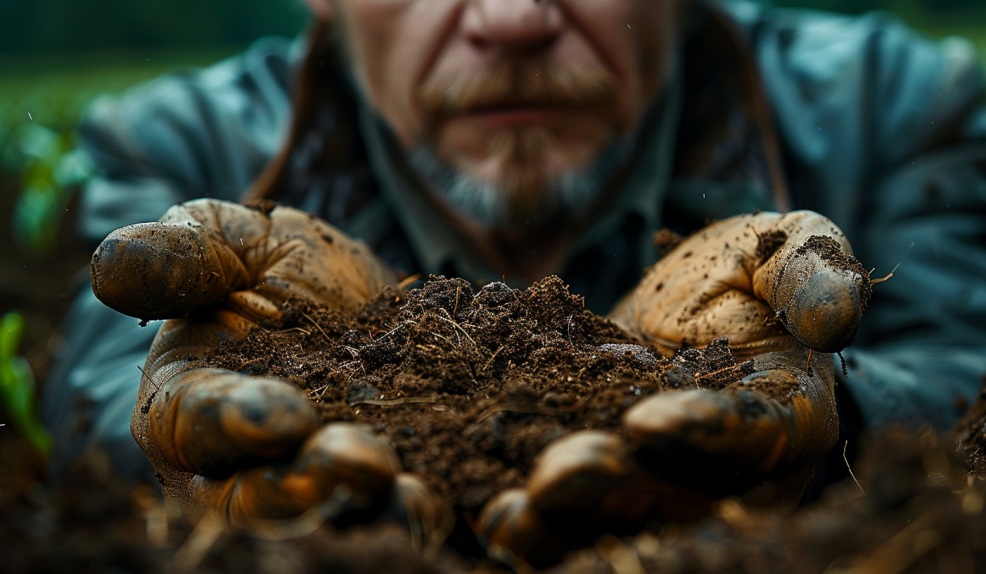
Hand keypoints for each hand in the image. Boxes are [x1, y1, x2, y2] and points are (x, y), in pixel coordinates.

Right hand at [91, 199, 447, 539]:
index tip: (283, 414)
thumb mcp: (229, 239)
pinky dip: (452, 516)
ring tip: (420, 500)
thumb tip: (111, 266)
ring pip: (343, 518)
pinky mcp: (402, 484)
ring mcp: (329, 485)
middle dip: (308, 490)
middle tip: (362, 465)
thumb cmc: (273, 266)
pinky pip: (419, 511)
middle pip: (266, 499)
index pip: (195, 428)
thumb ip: (181, 254)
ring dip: (381, 515)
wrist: (357, 295)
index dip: (234, 424)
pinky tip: (496, 509)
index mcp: (194, 408)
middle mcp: (252, 468)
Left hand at [479, 211, 869, 566]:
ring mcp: (666, 486)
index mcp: (785, 416)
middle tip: (552, 478)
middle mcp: (729, 471)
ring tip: (510, 515)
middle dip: (615, 491)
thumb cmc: (742, 276)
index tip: (644, 421)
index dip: (704, 433)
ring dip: (565, 526)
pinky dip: (534, 523)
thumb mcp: (780, 251)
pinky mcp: (610, 483)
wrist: (684, 307)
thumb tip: (836, 317)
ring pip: (621, 519)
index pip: (752, 433)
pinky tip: (490, 516)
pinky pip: (575, 514)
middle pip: (677, 497)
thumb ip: (810, 273)